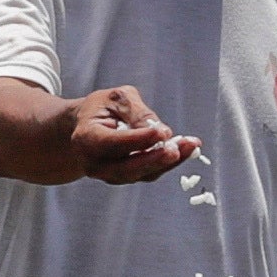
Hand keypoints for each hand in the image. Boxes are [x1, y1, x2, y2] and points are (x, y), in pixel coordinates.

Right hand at [0, 79, 198, 185]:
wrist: (86, 126)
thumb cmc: (102, 108)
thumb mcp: (117, 98)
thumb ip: (136, 112)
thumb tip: (160, 130)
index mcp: (86, 139)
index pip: (113, 144)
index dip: (138, 139)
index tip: (162, 131)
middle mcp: (95, 164)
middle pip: (127, 167)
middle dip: (155, 158)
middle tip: (177, 147)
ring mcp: (110, 175)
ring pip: (142, 174)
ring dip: (168, 161)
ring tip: (191, 144)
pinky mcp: (127, 177)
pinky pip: (150, 173)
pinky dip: (169, 163)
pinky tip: (187, 148)